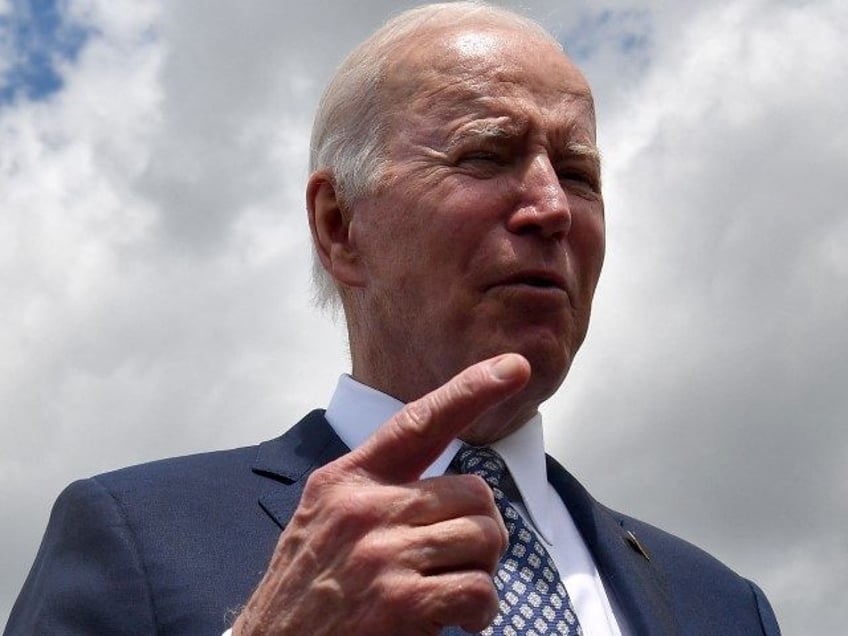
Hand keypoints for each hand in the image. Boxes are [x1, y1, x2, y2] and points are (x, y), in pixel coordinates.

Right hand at [232, 353, 529, 635]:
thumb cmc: (305, 592)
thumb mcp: (323, 520)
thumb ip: (374, 491)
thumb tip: (444, 484)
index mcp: (345, 480)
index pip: (417, 422)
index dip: (470, 390)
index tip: (513, 365)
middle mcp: (363, 508)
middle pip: (473, 492)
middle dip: (479, 529)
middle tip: (457, 560)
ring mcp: (382, 553)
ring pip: (484, 536)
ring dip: (481, 570)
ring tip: (451, 591)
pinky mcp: (401, 602)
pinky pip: (480, 588)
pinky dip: (481, 610)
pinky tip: (457, 622)